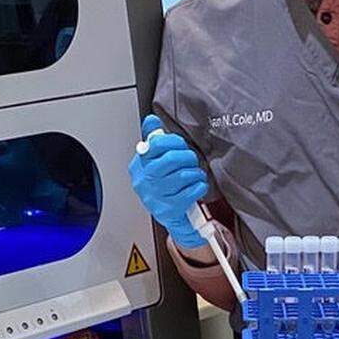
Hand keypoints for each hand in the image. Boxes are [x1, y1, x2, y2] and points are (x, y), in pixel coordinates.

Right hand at [128, 115, 208, 248]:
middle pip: (170, 159)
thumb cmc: (165, 187)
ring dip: (195, 173)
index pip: (154, 145)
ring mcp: (155, 197)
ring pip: (183, 175)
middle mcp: (144, 182)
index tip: (180, 144)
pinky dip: (199, 186)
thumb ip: (153, 141)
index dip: (173, 142)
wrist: (172, 218)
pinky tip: (197, 186)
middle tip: (191, 160)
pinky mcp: (169, 210)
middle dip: (187, 156)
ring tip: (196, 174)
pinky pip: (191, 190)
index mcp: (138, 167)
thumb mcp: (155, 163)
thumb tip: (151, 120)